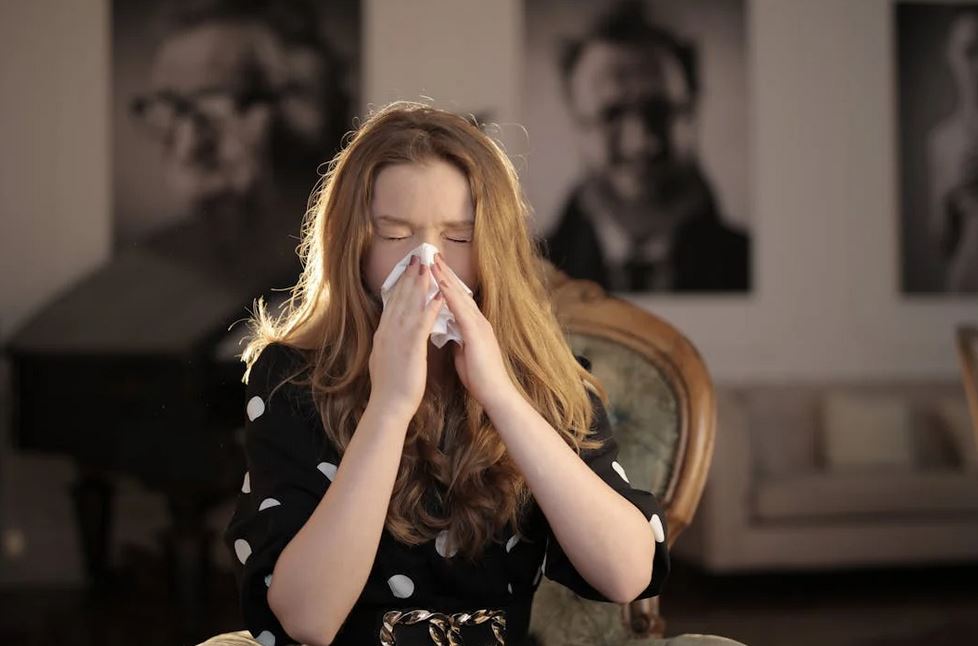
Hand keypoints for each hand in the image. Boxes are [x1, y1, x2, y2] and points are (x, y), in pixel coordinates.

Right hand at [369, 255, 444, 421]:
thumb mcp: (385, 359)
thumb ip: (389, 344)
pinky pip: (421, 323)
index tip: (408, 269)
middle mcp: (388, 332)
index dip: (401, 285)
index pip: (393, 304)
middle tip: (418, 257)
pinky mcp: (410, 348)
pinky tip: (438, 295)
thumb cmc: (390, 387)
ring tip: (428, 267)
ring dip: (419, 285)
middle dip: (410, 277)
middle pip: (400, 299)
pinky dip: (430, 307)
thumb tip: (391, 335)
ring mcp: (398, 338)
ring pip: (409, 305)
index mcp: (384, 334)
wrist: (388, 405)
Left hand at [430, 253, 517, 410]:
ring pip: (459, 296)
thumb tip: (448, 329)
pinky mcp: (476, 333)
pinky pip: (461, 310)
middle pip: (458, 291)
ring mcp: (479, 325)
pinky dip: (449, 295)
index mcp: (474, 325)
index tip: (433, 268)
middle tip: (431, 254)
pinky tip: (440, 284)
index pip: (458, 299)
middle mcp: (478, 320)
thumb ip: (458, 338)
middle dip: (444, 272)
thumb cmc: (480, 377)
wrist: (495, 393)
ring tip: (432, 261)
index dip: (446, 283)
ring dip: (445, 277)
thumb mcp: (465, 352)